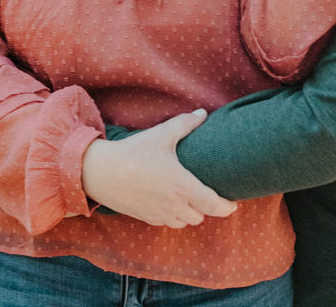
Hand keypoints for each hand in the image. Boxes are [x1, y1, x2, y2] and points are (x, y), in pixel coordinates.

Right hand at [81, 110, 236, 227]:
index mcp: (182, 186)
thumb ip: (185, 123)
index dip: (225, 207)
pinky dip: (172, 216)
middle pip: (200, 216)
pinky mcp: (145, 217)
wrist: (102, 173)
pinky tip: (169, 201)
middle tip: (208, 194)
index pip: (212, 204)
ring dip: (189, 213)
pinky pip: (166, 222)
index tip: (233, 204)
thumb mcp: (162, 134)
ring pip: (183, 222)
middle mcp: (173, 205)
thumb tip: (202, 114)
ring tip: (189, 198)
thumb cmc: (135, 152)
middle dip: (206, 208)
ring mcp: (158, 214)